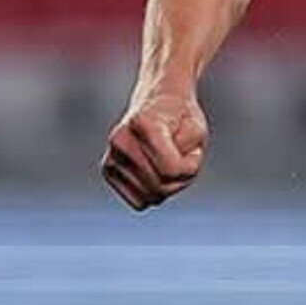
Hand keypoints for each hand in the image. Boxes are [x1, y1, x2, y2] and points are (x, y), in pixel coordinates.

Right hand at [99, 90, 208, 211]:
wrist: (158, 101)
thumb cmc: (181, 117)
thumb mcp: (197, 130)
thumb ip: (190, 158)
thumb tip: (166, 181)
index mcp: (142, 123)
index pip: (171, 169)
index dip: (191, 165)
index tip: (194, 149)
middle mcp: (120, 139)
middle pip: (161, 186)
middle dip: (181, 177)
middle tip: (184, 155)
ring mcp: (110, 155)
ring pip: (152, 197)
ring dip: (169, 186)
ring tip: (170, 161)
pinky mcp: (107, 171)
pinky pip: (140, 202)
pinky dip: (155, 193)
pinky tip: (156, 171)